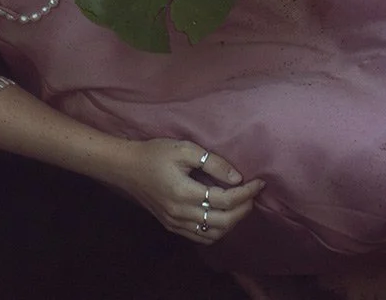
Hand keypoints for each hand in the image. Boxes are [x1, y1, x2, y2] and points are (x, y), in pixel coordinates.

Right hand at [110, 138, 264, 243]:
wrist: (126, 168)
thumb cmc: (154, 153)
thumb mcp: (184, 149)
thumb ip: (212, 163)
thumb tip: (237, 178)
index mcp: (184, 192)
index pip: (225, 199)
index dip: (246, 192)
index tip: (259, 182)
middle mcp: (181, 213)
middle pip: (224, 221)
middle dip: (244, 209)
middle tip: (253, 195)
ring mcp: (176, 223)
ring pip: (214, 233)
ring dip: (232, 222)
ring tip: (240, 205)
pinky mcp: (172, 226)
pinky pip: (200, 236)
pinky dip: (217, 230)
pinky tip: (223, 217)